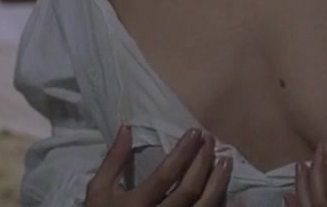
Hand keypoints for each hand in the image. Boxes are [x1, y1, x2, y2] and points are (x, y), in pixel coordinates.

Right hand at [86, 124, 234, 206]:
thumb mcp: (99, 190)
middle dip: (203, 163)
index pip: (166, 175)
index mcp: (136, 204)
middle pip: (189, 191)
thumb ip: (114, 160)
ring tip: (225, 162)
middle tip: (211, 141)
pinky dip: (219, 205)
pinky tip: (226, 191)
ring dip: (218, 184)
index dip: (183, 153)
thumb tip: (127, 128)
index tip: (195, 133)